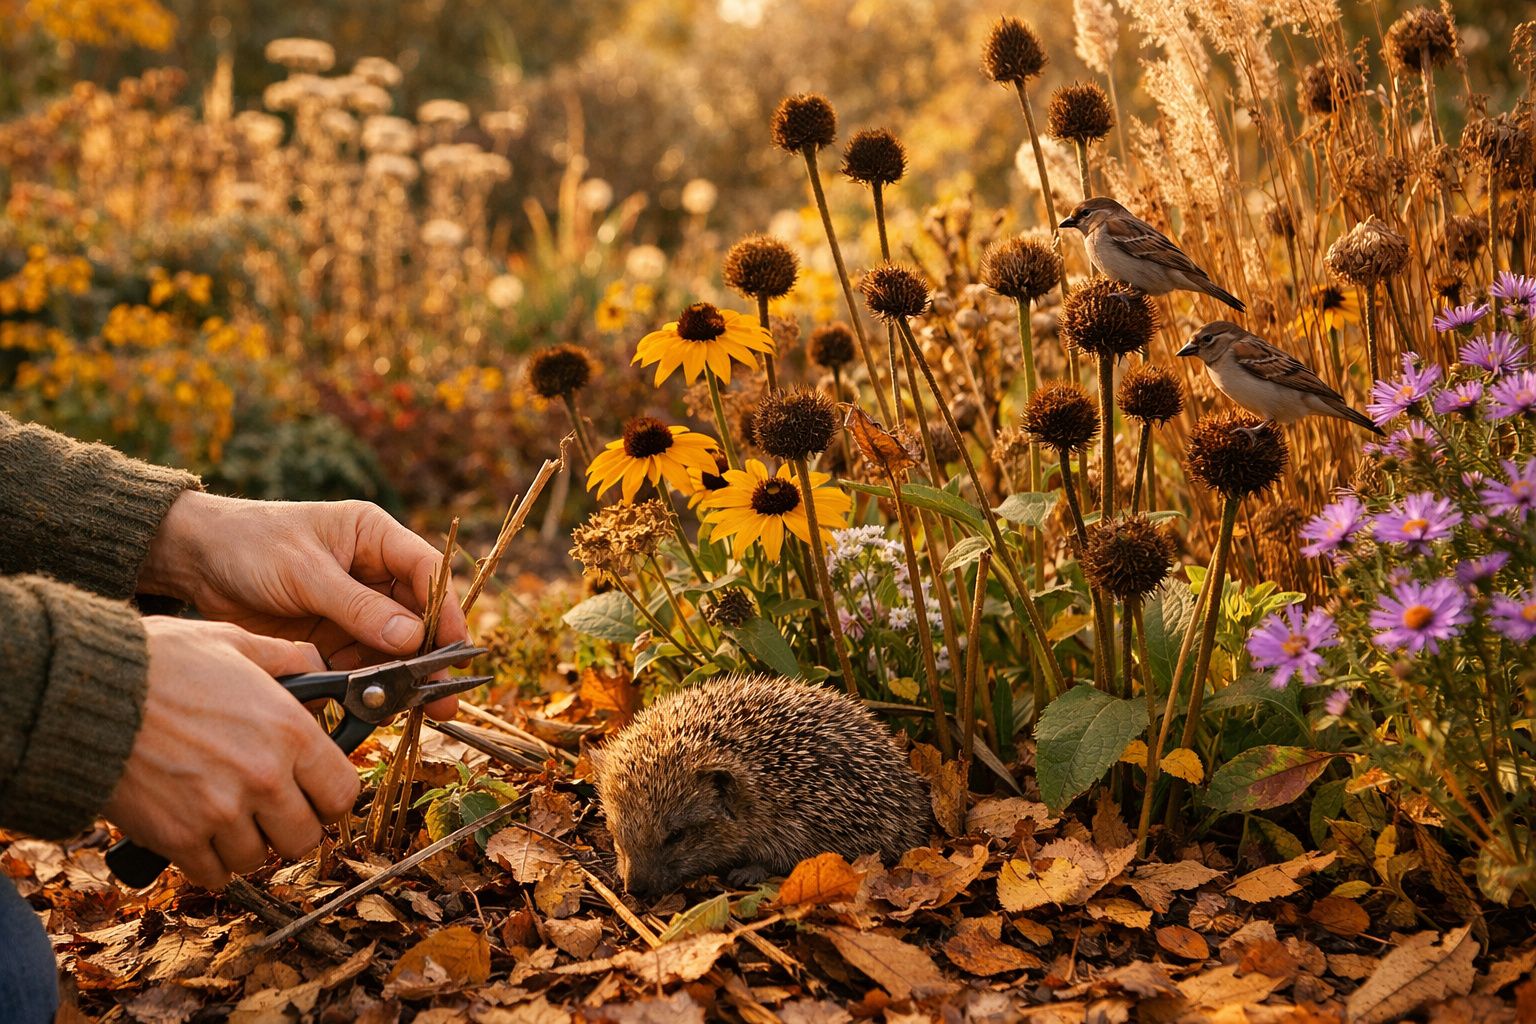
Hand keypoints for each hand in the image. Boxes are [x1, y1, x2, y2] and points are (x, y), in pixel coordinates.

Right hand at [104, 617, 361, 887]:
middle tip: (272, 807)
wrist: (82, 692)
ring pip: (260, 858)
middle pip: (307, 837)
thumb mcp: (233, 641)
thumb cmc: (158, 661)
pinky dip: (210, 860)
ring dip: (249, 842)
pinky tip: (199, 831)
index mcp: (291, 731)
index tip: (317, 791)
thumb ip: (286, 658)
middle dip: (292, 824)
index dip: (331, 796)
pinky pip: (214, 874)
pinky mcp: (177, 838)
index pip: (344, 794)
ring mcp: (221, 813)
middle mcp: (265, 777)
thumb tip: (317, 665)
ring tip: (229, 813)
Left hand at [139, 492, 467, 717]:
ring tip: (415, 711)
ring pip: (394, 646)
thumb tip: (413, 639)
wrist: (194, 562)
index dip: (446, 610)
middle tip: (445, 697)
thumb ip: (358, 607)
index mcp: (374, 537)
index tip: (454, 649)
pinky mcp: (332, 636)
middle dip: (431, 657)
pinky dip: (369, 685)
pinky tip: (375, 706)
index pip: (426, 572)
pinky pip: (361, 663)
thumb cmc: (250, 545)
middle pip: (418, 616)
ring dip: (403, 678)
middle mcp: (373, 572)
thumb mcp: (304, 572)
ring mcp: (354, 607)